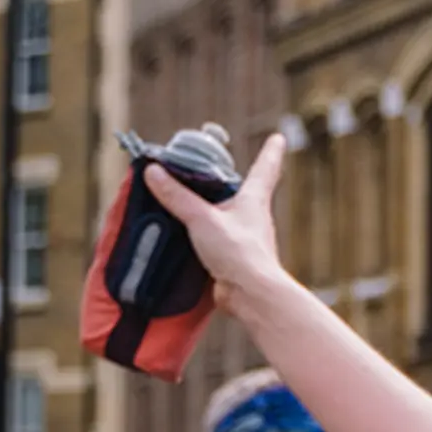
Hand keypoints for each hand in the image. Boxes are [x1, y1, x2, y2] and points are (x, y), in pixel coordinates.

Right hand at [139, 135, 292, 303]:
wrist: (250, 295)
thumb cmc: (238, 252)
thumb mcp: (201, 218)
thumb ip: (177, 196)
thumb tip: (153, 172)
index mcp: (253, 200)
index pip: (265, 167)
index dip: (271, 151)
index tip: (279, 137)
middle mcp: (254, 217)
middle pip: (245, 191)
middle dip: (231, 181)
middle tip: (217, 170)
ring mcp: (246, 238)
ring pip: (228, 216)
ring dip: (213, 209)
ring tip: (193, 201)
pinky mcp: (234, 257)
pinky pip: (217, 238)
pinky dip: (204, 233)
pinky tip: (189, 236)